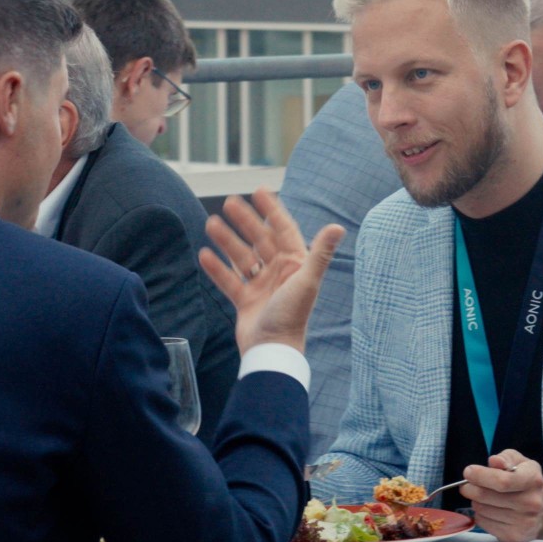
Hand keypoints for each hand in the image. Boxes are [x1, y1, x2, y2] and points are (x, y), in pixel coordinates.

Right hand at [198, 188, 343, 353]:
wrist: (272, 350)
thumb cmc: (292, 316)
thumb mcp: (307, 281)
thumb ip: (321, 253)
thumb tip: (338, 226)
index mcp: (296, 264)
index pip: (282, 229)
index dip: (271, 209)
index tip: (258, 190)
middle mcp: (279, 272)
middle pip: (259, 239)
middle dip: (245, 221)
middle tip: (229, 202)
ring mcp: (261, 286)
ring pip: (241, 257)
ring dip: (227, 240)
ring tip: (211, 223)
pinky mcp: (245, 301)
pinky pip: (229, 279)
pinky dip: (217, 268)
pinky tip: (204, 254)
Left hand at [459, 449, 542, 541]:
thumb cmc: (526, 481)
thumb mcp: (521, 462)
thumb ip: (506, 458)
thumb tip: (494, 461)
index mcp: (533, 480)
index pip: (502, 481)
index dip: (480, 476)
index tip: (468, 472)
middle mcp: (531, 503)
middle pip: (485, 496)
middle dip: (470, 488)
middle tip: (467, 485)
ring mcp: (523, 523)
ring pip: (481, 509)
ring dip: (475, 501)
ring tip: (484, 497)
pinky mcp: (513, 537)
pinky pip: (482, 522)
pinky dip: (480, 514)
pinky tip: (489, 509)